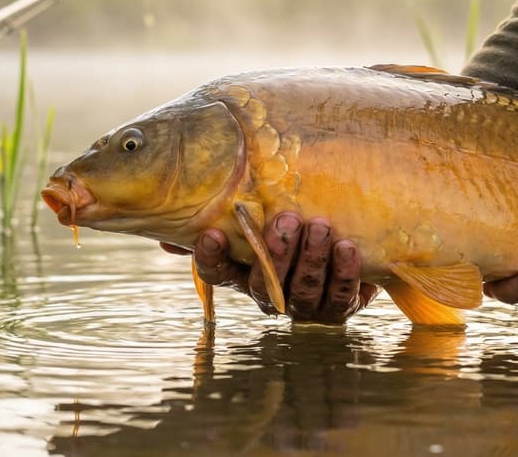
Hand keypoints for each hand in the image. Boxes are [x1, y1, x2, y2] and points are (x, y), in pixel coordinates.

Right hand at [159, 213, 378, 323]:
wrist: (351, 235)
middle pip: (262, 284)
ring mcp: (303, 305)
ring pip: (302, 292)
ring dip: (311, 260)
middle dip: (275, 252)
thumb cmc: (297, 217)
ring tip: (320, 227)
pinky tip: (346, 247)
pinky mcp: (338, 308)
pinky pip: (339, 297)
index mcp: (243, 270)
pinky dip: (344, 273)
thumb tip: (166, 235)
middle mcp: (269, 293)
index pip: (216, 272)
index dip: (211, 257)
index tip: (212, 233)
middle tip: (287, 219)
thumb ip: (223, 213)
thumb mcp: (262, 209)